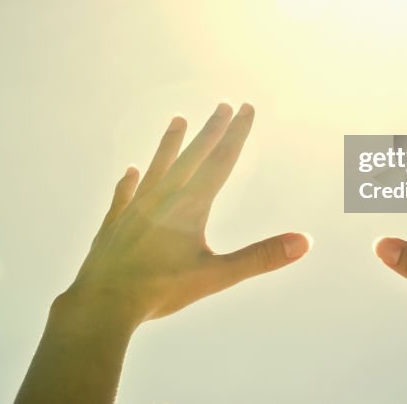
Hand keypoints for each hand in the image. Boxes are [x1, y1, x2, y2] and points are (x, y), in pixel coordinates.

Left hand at [60, 101, 309, 325]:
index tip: (246, 107)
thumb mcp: (216, 276)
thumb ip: (260, 257)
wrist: (102, 301)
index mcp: (190, 205)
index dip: (236, 133)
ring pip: (158, 167)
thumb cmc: (161, 290)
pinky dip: (130, 181)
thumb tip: (303, 242)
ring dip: (170, 144)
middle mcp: (163, 198)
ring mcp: (136, 208)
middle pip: (192, 156)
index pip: (220, 161)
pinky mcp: (115, 223)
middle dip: (210, 130)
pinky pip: (125, 194)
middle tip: (223, 105)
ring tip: (177, 119)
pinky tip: (130, 171)